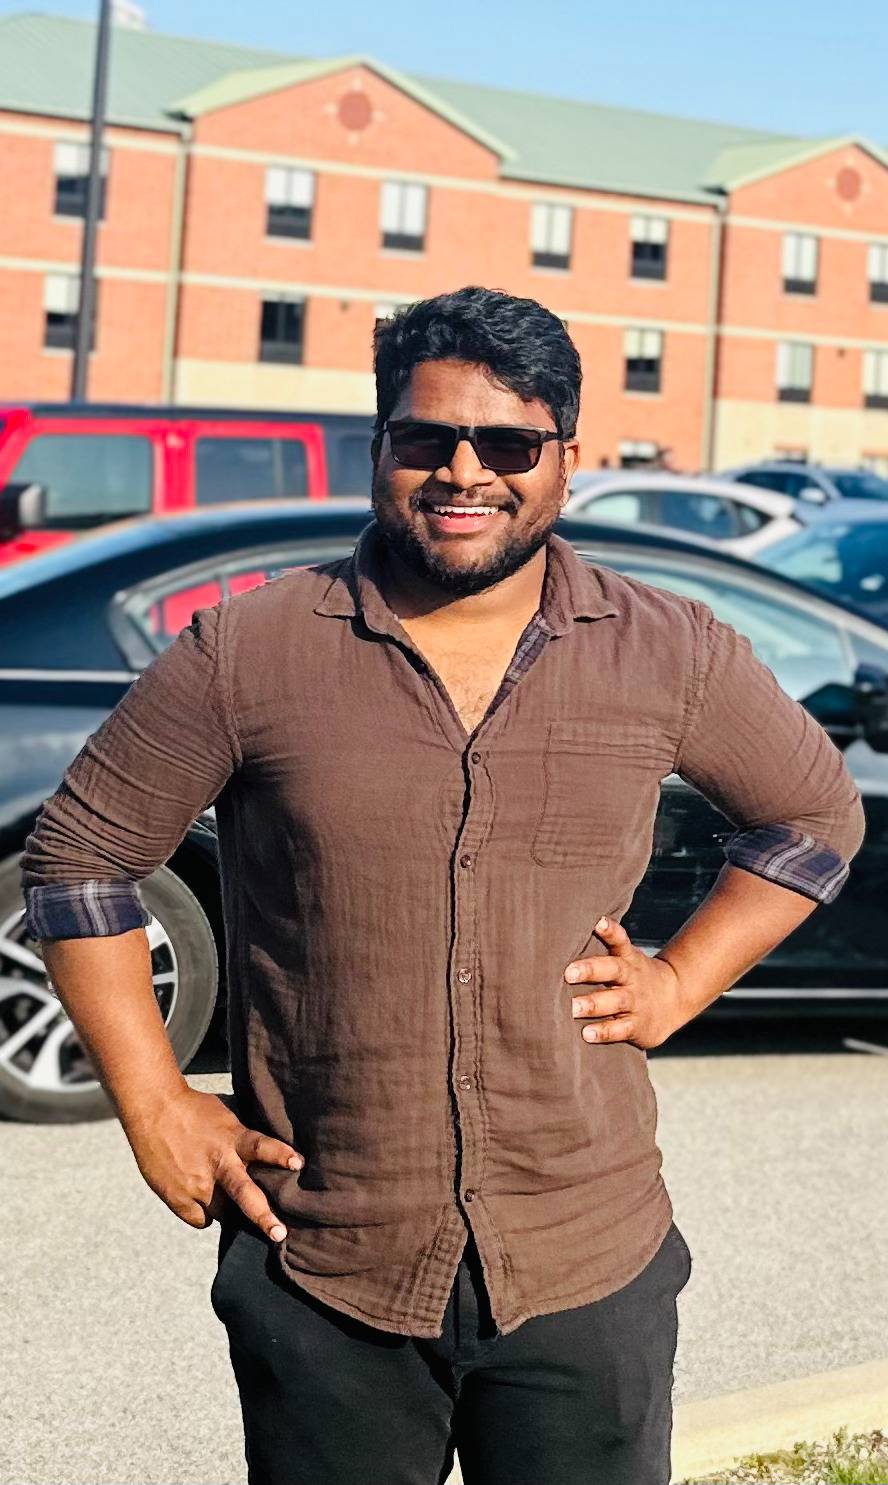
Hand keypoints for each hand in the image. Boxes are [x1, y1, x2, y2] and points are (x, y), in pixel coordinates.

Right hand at [124, 1086, 302, 1241]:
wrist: (154, 1109)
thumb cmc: (195, 1109)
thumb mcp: (227, 1118)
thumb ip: (243, 1138)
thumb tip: (268, 1156)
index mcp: (232, 1138)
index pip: (261, 1146)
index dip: (280, 1155)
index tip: (298, 1164)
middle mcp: (217, 1163)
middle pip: (244, 1194)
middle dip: (264, 1217)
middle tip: (279, 1234)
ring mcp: (196, 1184)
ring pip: (223, 1213)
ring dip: (231, 1212)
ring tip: (232, 1209)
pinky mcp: (177, 1197)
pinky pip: (201, 1219)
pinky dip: (205, 1214)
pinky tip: (203, 1200)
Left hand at [564, 916, 690, 1048]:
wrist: (675, 997)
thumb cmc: (633, 975)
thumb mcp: (624, 958)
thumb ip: (599, 951)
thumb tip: (555, 937)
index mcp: (627, 958)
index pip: (620, 940)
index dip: (610, 931)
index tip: (597, 922)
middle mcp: (632, 978)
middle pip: (613, 970)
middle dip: (590, 970)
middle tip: (568, 973)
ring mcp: (636, 1002)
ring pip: (616, 1001)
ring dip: (594, 1004)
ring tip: (573, 1008)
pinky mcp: (637, 1025)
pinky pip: (620, 1029)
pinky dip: (604, 1031)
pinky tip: (587, 1033)